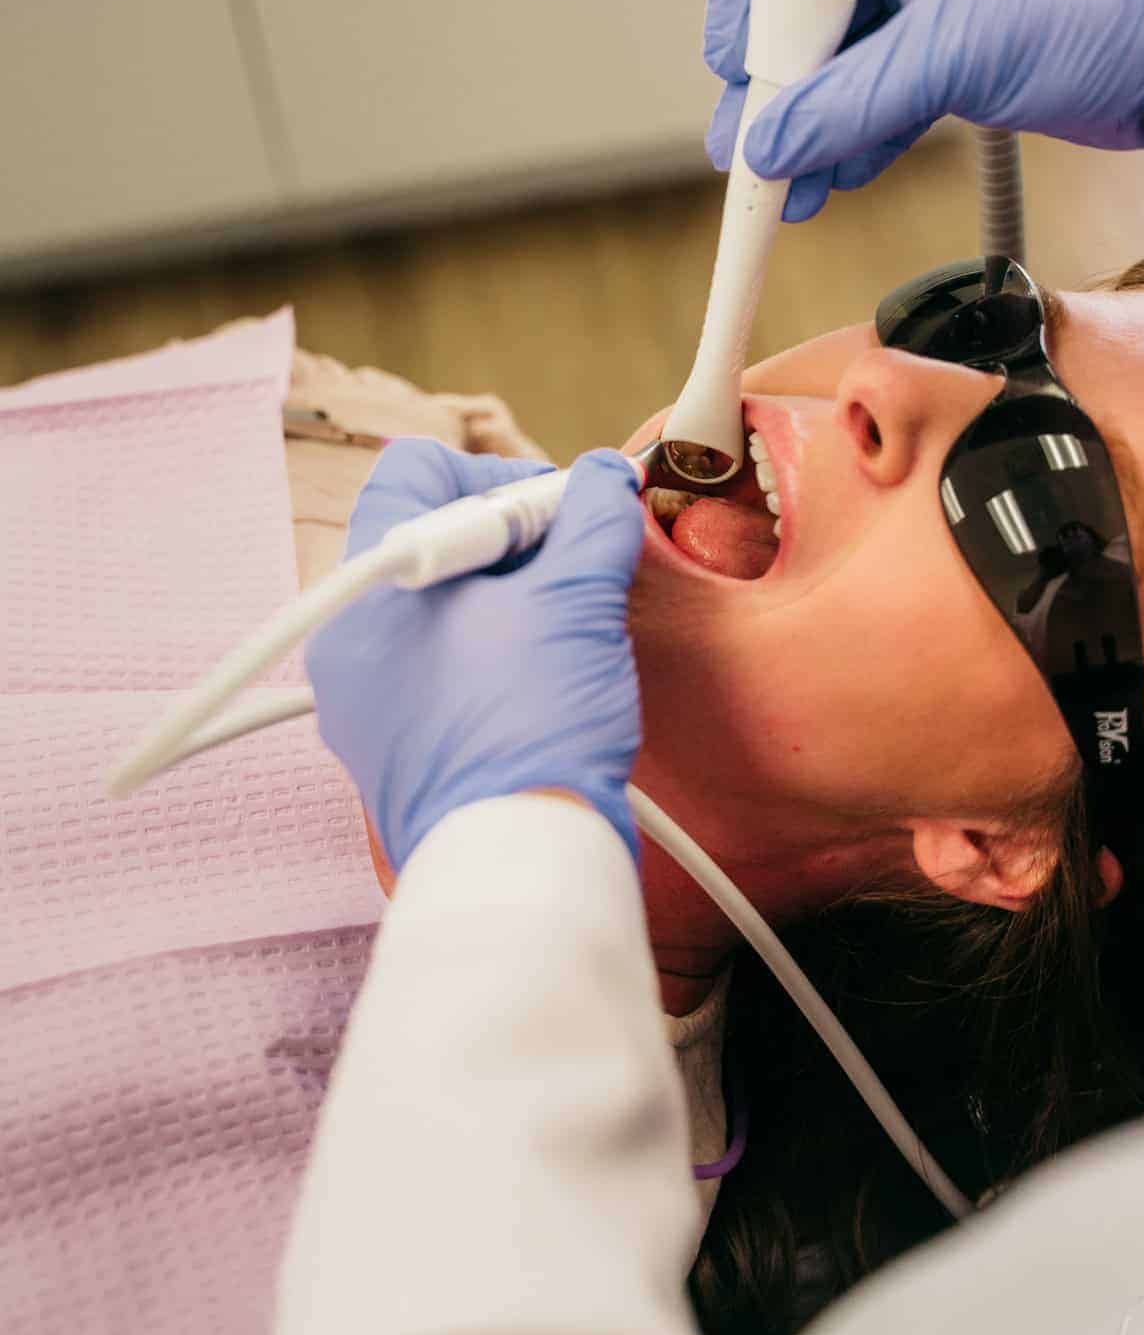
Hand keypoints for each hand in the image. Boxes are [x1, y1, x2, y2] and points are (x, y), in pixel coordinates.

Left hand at [305, 440, 644, 869]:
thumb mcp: (579, 601)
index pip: (415, 469)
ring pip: (434, 608)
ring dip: (504, 598)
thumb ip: (594, 519)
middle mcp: (347, 639)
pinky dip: (485, 656)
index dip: (497, 476)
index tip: (556, 514)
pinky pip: (432, 671)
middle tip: (571, 569)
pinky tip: (541, 679)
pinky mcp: (390, 750)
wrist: (515, 864)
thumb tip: (606, 479)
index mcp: (372, 583)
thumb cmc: (532, 729)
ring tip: (563, 628)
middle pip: (426, 538)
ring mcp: (362, 701)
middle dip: (510, 541)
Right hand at [705, 0, 1143, 221]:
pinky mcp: (944, 49)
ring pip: (832, 59)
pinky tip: (828, 180)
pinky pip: (871, 91)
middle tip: (747, 149)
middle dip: (772, 84)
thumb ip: (848, 104)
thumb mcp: (951, 54)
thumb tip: (764, 149)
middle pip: (795, 5)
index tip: (739, 65)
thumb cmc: (1085, 4)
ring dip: (807, 124)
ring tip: (784, 189)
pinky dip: (849, 135)